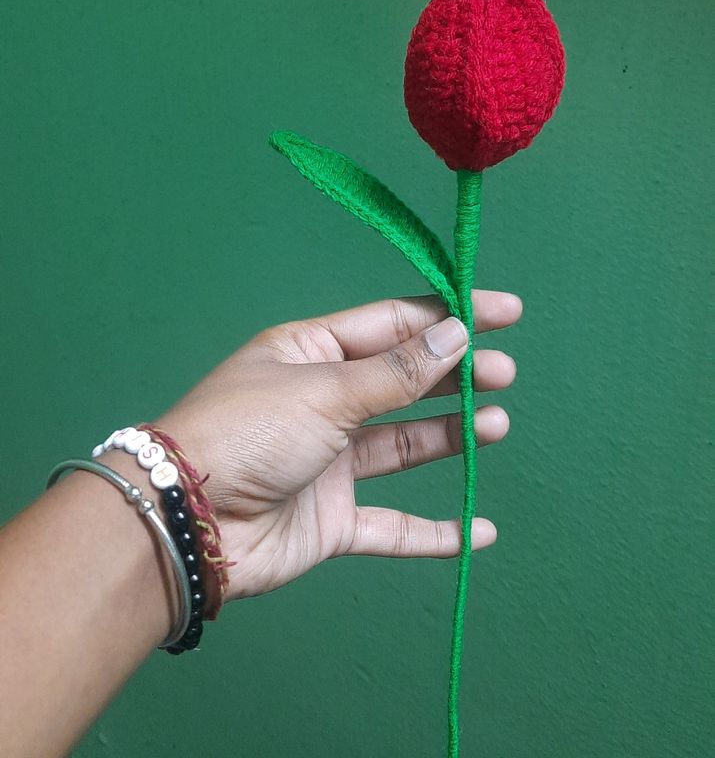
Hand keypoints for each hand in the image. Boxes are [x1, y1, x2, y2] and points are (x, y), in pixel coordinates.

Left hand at [157, 291, 520, 599]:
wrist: (185, 523)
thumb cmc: (248, 433)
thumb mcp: (325, 390)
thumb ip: (397, 371)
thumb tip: (458, 332)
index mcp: (311, 352)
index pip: (392, 324)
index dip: (450, 315)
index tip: (506, 313)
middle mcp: (322, 401)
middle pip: (403, 381)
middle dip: (455, 374)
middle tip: (505, 374)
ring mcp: (327, 462)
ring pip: (402, 445)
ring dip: (450, 435)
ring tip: (497, 425)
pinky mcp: (330, 520)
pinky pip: (391, 525)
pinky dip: (434, 533)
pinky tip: (478, 532)